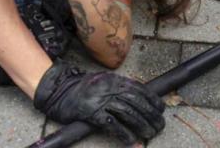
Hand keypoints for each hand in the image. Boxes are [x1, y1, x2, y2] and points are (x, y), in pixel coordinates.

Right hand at [34, 60, 164, 143]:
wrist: (59, 91)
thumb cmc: (82, 88)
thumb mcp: (102, 81)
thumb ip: (118, 87)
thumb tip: (138, 100)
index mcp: (114, 79)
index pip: (139, 88)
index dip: (152, 100)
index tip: (161, 109)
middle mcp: (109, 88)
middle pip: (136, 102)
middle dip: (151, 115)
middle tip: (159, 126)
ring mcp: (100, 100)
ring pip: (127, 113)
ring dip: (141, 125)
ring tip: (149, 134)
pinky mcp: (92, 113)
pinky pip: (112, 124)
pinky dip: (123, 133)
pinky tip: (131, 140)